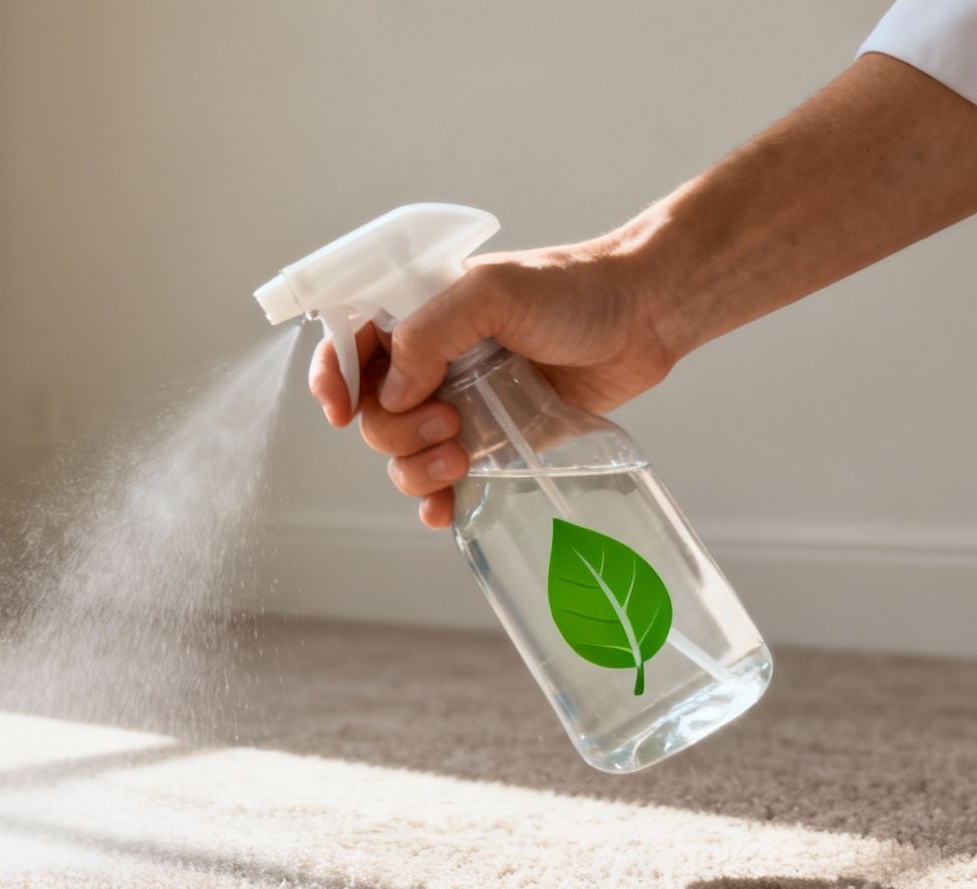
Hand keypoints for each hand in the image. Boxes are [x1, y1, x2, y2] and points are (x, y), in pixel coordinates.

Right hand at [308, 240, 676, 528]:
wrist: (644, 318)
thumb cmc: (573, 289)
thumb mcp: (493, 292)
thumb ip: (431, 334)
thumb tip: (390, 394)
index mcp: (417, 315)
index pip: (348, 346)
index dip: (332, 379)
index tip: (340, 411)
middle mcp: (430, 363)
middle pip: (373, 414)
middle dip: (396, 431)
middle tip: (447, 419)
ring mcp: (460, 406)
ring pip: (402, 455)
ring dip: (416, 469)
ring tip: (461, 458)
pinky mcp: (493, 442)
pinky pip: (445, 481)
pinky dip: (435, 501)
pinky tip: (446, 510)